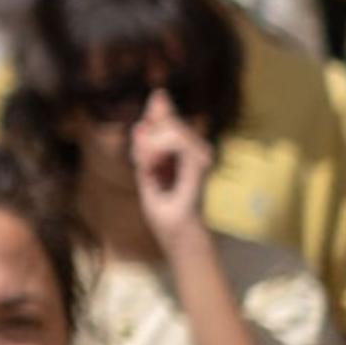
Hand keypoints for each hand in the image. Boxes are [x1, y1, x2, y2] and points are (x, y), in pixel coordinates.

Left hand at [131, 92, 215, 250]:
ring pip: (169, 128)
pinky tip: (151, 169)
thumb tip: (143, 120)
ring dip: (148, 148)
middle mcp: (198, 148)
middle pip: (165, 120)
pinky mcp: (201, 162)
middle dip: (145, 139)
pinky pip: (174, 140)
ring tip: (149, 171)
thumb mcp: (147, 172)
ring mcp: (202, 154)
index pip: (169, 117)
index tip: (150, 123)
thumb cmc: (164, 208)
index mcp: (185, 150)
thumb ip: (145, 146)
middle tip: (144, 165)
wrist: (178, 234)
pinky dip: (154, 152)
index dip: (157, 111)